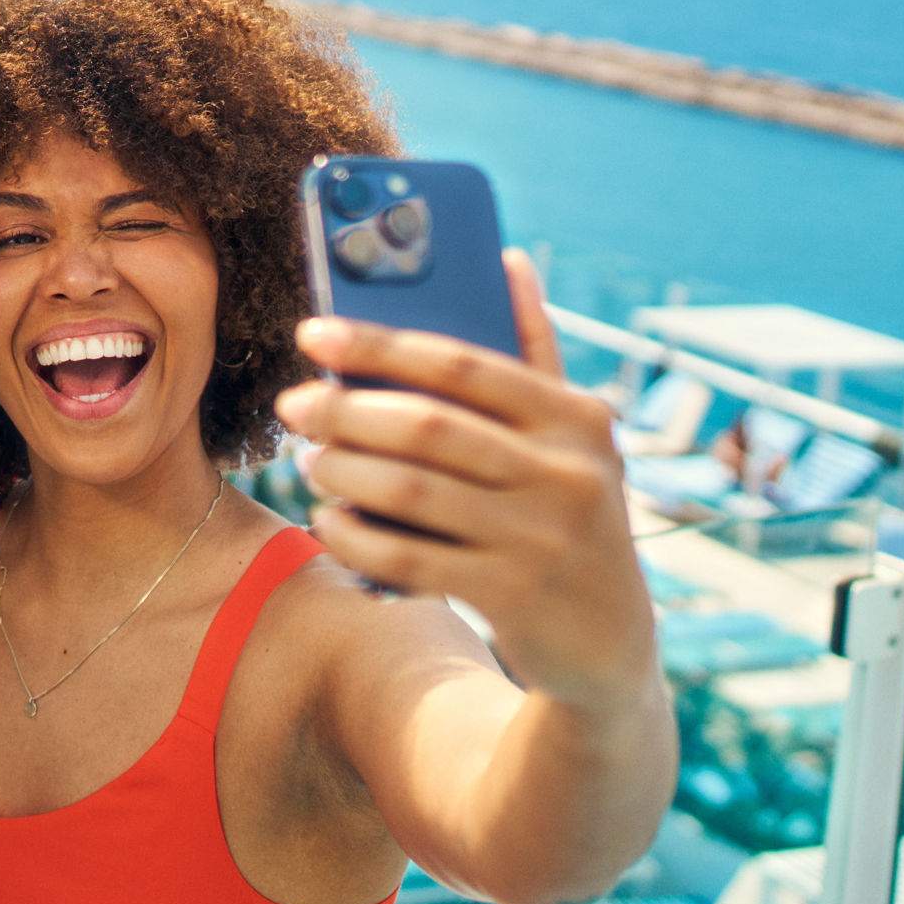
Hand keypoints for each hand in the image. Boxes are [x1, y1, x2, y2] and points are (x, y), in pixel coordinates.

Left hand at [275, 251, 659, 716]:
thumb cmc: (568, 516)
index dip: (380, 345)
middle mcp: (567, 473)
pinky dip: (356, 535)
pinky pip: (407, 558)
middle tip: (294, 405)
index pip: (464, 364)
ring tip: (309, 460)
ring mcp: (540, 538)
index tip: (313, 334)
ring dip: (343, 471)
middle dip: (345, 411)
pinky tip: (329, 519)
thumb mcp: (574, 438)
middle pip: (427, 427)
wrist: (609, 645)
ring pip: (410, 491)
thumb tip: (506, 258)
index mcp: (578, 417)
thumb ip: (536, 352)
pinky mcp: (511, 596)